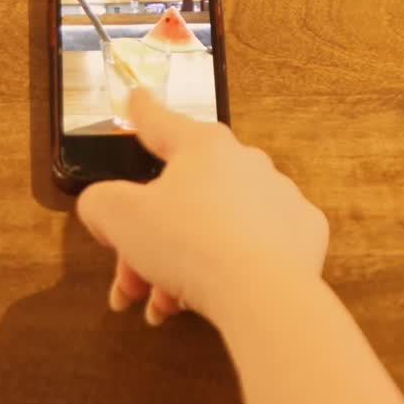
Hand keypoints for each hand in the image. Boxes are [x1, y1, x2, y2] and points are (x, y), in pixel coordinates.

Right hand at [77, 88, 328, 327]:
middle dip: (148, 240)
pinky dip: (232, 266)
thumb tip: (103, 206)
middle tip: (130, 282)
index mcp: (201, 145)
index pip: (160, 121)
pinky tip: (213, 295)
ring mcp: (279, 195)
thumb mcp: (121, 219)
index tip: (137, 96)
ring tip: (163, 307)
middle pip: (181, 194)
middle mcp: (243, 160)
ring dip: (182, 263)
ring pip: (215, 225)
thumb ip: (101, 203)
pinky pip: (256, 245)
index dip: (140, 111)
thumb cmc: (190, 245)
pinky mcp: (302, 233)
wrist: (264, 295)